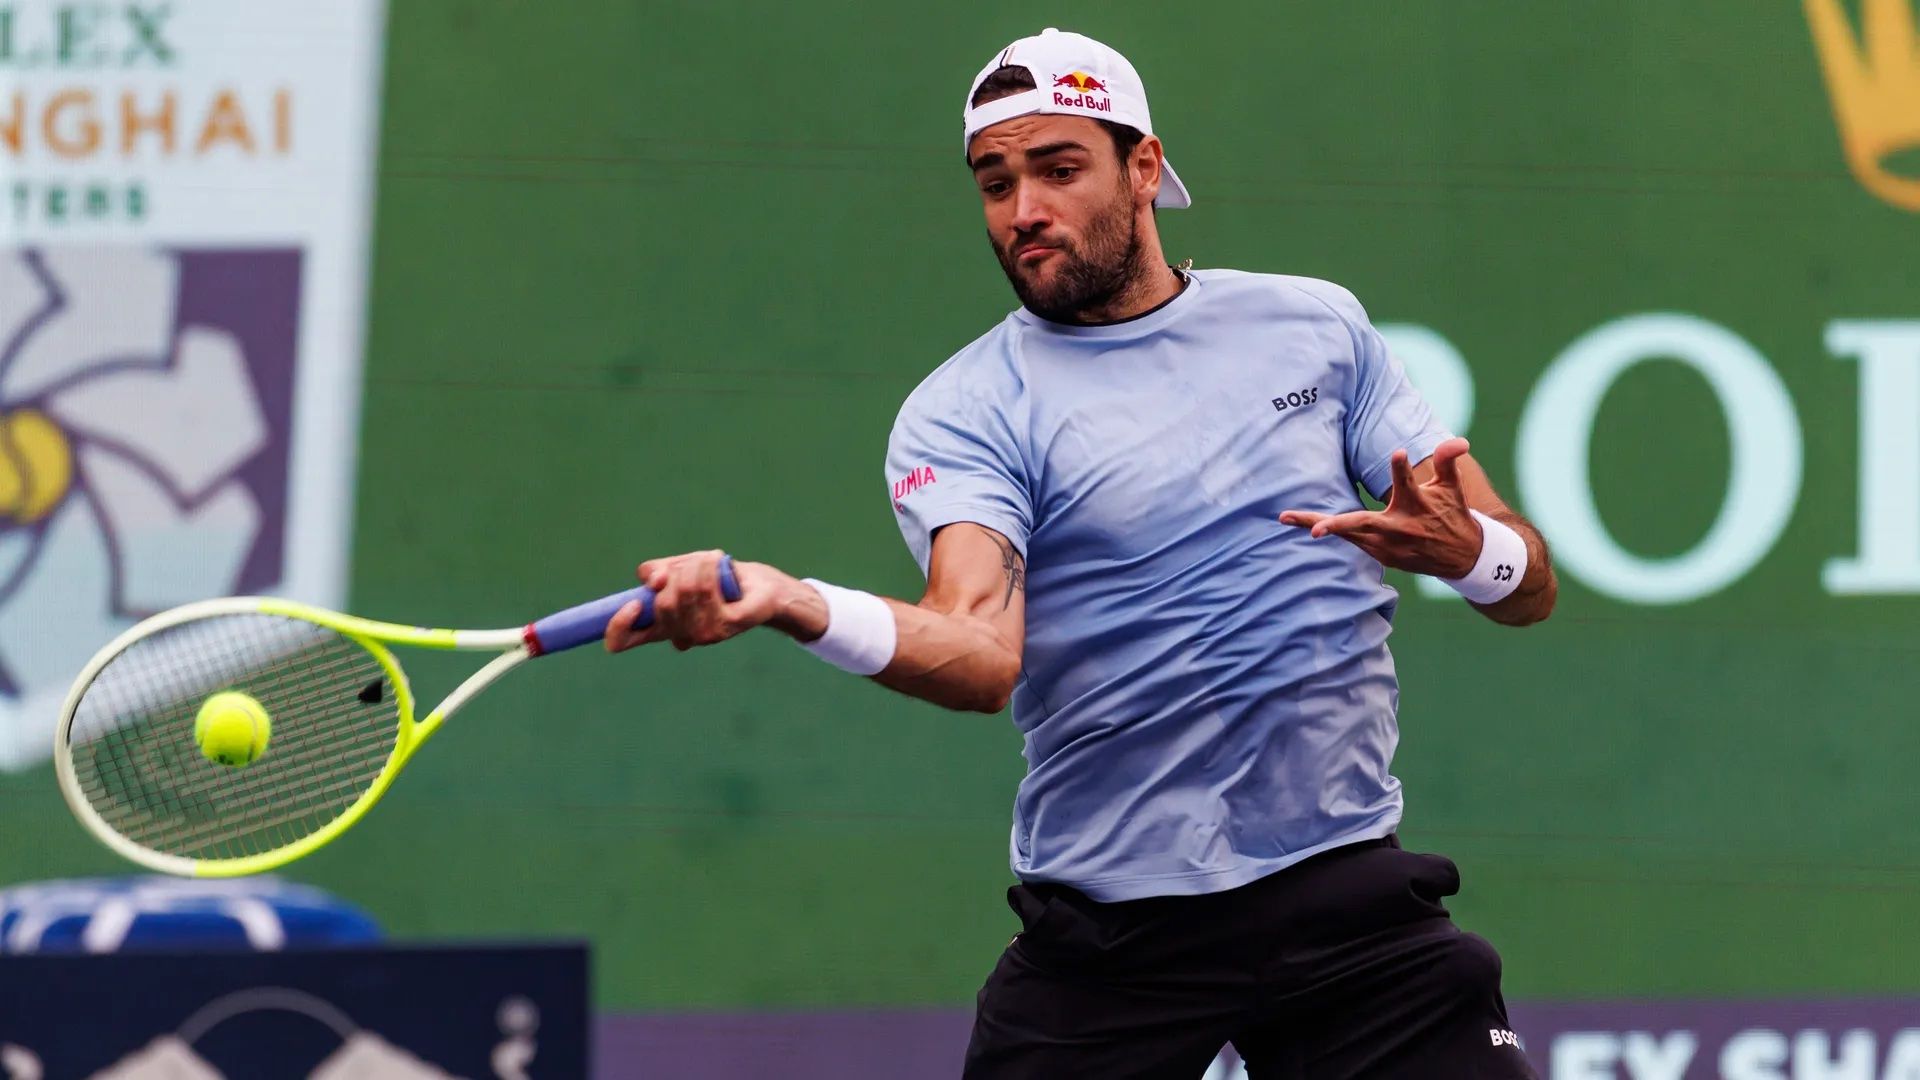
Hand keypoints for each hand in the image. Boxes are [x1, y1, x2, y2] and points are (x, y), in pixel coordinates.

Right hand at [604, 550, 825, 652]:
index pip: (622, 641)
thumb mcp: (679, 569)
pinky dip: (707, 567)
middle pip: (660, 605)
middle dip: (672, 574)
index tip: (630, 604)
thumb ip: (656, 572)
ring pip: (682, 593)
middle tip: (690, 564)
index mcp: (662, 626)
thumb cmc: (719, 579)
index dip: (618, 626)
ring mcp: (705, 634)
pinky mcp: (728, 625)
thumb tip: (651, 581)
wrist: (761, 585)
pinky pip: (706, 590)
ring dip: (693, 566)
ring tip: (708, 558)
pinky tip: (717, 559)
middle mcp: (681, 636)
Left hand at [1278, 438, 1483, 578]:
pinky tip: (1304, 523)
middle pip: (1363, 523)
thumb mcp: (1452, 487)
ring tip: (1285, 517)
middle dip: (1337, 525)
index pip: (1408, 484)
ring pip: (1348, 534)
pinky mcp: (1380, 555)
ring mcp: (1387, 545)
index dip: (1402, 469)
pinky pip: (1350, 540)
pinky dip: (1330, 531)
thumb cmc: (1451, 512)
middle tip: (1313, 529)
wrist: (1461, 556)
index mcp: (1418, 506)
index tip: (1397, 452)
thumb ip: (1447, 462)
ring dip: (1316, 525)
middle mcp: (1400, 527)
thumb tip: (1460, 441)